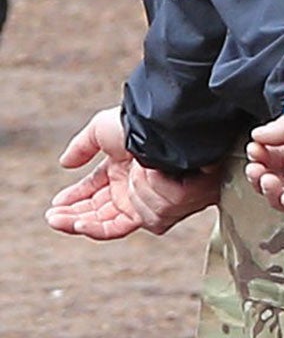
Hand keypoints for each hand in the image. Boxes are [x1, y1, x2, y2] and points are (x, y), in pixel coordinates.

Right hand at [46, 106, 219, 238]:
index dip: (73, 201)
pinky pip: (120, 227)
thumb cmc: (139, 123)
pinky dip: (98, 228)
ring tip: (60, 216)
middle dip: (71, 216)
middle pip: (98, 212)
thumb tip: (64, 163)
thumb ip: (83, 146)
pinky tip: (79, 223)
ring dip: (82, 219)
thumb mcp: (104, 128)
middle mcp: (133, 187)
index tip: (54, 207)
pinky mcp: (151, 212)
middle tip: (52, 217)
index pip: (94, 192)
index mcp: (123, 169)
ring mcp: (143, 201)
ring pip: (105, 223)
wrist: (164, 130)